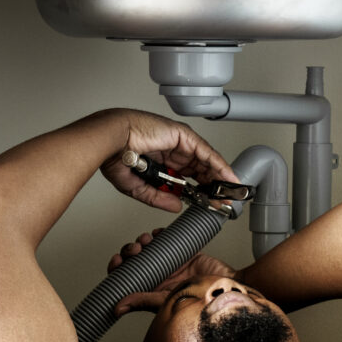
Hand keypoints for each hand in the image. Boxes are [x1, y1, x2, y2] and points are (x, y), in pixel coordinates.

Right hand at [91, 109, 236, 212]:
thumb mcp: (139, 187)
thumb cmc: (115, 156)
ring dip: (219, 177)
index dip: (199, 191)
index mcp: (160, 160)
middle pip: (200, 170)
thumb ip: (158, 197)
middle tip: (223, 201)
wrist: (110, 140)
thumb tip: (177, 206)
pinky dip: (219, 165)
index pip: (187, 177)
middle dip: (213, 186)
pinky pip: (206, 153)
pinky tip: (227, 178)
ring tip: (230, 193)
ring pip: (206, 161)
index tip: (208, 204)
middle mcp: (171, 150)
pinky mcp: (183, 136)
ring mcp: (179, 142)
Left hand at [104, 228, 236, 316]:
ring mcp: (169, 264)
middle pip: (134, 260)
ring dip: (142, 241)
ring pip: (147, 248)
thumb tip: (117, 307)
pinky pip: (165, 239)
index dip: (118, 268)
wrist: (228, 286)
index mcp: (151, 290)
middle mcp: (158, 276)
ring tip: (147, 241)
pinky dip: (158, 234)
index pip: (127, 277)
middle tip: (135, 249)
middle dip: (129, 251)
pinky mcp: (181, 252)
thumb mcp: (167, 300)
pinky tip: (158, 234)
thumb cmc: (203, 300)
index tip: (117, 260)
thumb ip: (143, 301)